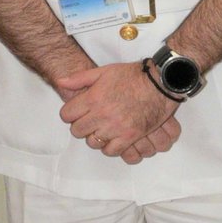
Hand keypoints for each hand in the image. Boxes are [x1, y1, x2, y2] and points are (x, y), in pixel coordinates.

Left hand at [57, 59, 178, 158]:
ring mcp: (115, 128)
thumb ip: (80, 78)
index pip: (67, 115)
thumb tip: (61, 82)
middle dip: (81, 125)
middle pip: (77, 131)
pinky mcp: (130, 137)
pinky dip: (110, 146)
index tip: (77, 112)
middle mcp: (101, 115)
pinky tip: (114, 137)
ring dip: (95, 136)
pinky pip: (111, 150)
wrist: (160, 83)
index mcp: (93, 98)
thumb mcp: (104, 71)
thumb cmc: (133, 76)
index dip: (70, 113)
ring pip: (92, 142)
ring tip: (103, 128)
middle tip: (90, 120)